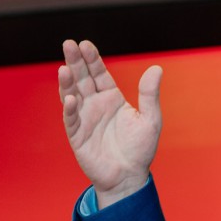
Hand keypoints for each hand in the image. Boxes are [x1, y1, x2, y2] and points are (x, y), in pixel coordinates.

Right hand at [58, 40, 162, 208]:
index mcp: (112, 98)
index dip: (92, 59)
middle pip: (83, 79)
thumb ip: (149, 94)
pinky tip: (71, 98)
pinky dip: (70, 109)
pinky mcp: (77, 136)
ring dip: (67, 82)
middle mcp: (95, 105)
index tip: (85, 44)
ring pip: (72, 95)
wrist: (130, 176)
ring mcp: (85, 119)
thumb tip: (156, 68)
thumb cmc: (140, 148)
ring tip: (64, 68)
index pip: (99, 74)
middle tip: (68, 44)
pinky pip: (72, 120)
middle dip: (76, 62)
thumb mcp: (150, 118)